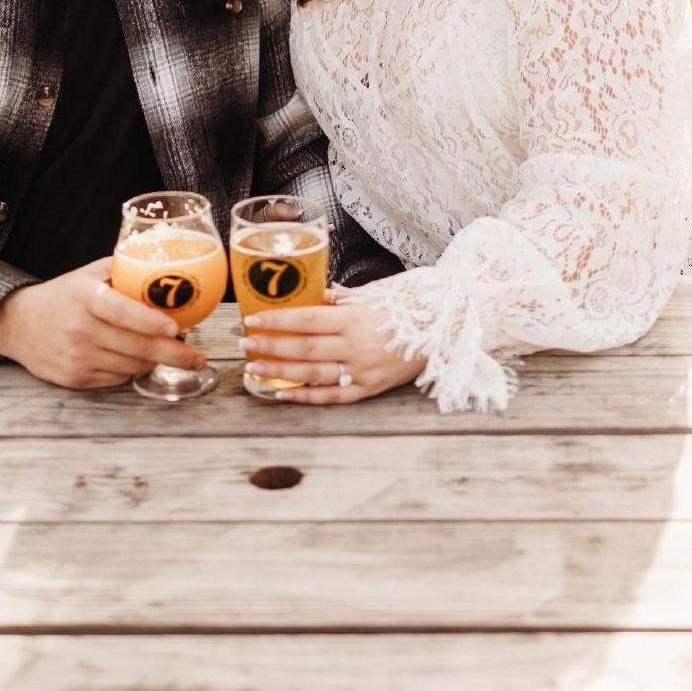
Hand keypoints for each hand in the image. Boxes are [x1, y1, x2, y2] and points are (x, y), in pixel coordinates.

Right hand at [0, 257, 207, 389]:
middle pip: (135, 347)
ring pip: (131, 366)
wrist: (19, 323)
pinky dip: (134, 370)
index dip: (151, 322)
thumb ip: (125, 271)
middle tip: (197, 356)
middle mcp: (79, 328)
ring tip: (172, 352)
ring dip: (155, 361)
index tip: (177, 328)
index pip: (123, 311)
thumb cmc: (65, 295)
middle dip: (173, 354)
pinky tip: (139, 359)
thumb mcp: (90, 274)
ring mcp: (76, 356)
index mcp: (85, 297)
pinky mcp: (74, 378)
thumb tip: (170, 270)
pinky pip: (117, 379)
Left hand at [239, 300, 424, 403]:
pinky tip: (283, 394)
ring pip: (313, 374)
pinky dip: (307, 397)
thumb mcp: (373, 292)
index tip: (251, 321)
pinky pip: (334, 396)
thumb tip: (315, 294)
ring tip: (253, 369)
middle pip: (303, 348)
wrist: (447, 326)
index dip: (276, 321)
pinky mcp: (372, 387)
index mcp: (354, 317)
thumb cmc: (409, 303)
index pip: (306, 319)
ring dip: (279, 372)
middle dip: (270, 347)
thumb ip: (341, 297)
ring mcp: (363, 369)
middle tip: (243, 346)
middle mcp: (356, 345)